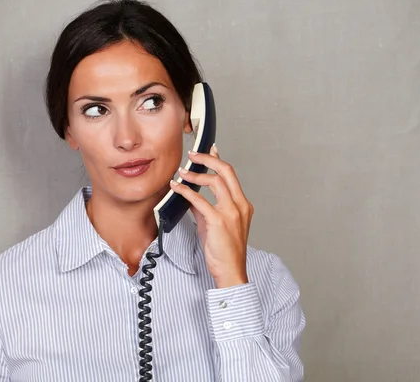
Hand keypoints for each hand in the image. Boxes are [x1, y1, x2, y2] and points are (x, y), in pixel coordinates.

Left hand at [169, 144, 253, 288]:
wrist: (231, 270)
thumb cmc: (224, 251)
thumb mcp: (215, 225)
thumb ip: (205, 208)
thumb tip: (190, 196)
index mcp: (242, 205)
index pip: (231, 175)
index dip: (219, 160)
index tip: (210, 149)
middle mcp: (240, 205)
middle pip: (226, 171)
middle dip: (208, 159)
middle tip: (193, 155)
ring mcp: (231, 212)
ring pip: (215, 181)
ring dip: (195, 174)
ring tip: (182, 173)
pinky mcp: (218, 221)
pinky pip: (200, 200)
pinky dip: (186, 191)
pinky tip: (177, 188)